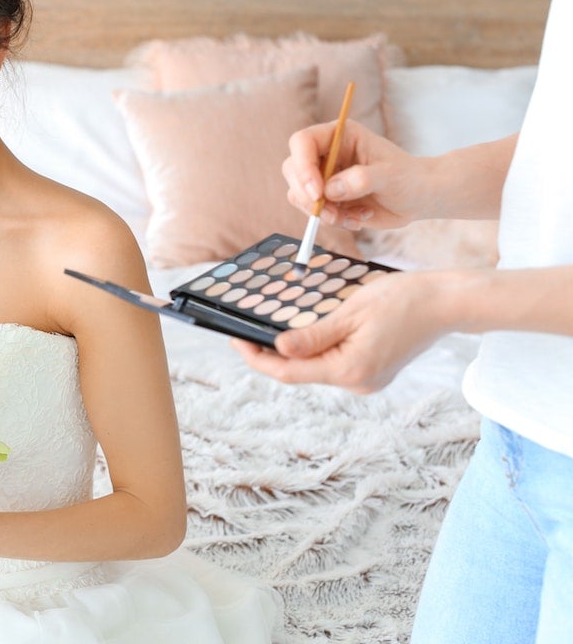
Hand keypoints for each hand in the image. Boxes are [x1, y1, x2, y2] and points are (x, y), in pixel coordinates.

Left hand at [231, 269, 447, 392]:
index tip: (235, 340)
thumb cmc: (403, 299)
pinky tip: (303, 333)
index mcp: (350, 370)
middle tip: (245, 332)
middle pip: (301, 373)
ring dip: (294, 352)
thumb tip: (278, 349)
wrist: (447, 303)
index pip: (289, 372)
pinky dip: (316, 350)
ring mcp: (367, 381)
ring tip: (269, 330)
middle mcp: (358, 384)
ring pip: (317, 368)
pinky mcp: (373, 372)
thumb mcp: (350, 312)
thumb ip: (313, 335)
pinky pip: (334, 363)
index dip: (257, 358)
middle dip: (271, 354)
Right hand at [283, 120, 429, 231]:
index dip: (303, 166)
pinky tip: (357, 219)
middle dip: (307, 195)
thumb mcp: (391, 176)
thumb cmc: (409, 179)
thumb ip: (362, 179)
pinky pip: (312, 212)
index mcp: (340, 136)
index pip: (303, 142)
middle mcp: (326, 154)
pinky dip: (332, 221)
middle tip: (330, 213)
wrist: (419, 198)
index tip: (318, 193)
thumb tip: (330, 190)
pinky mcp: (326, 198)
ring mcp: (323, 176)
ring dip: (322, 212)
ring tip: (352, 218)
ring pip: (298, 193)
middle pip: (292, 168)